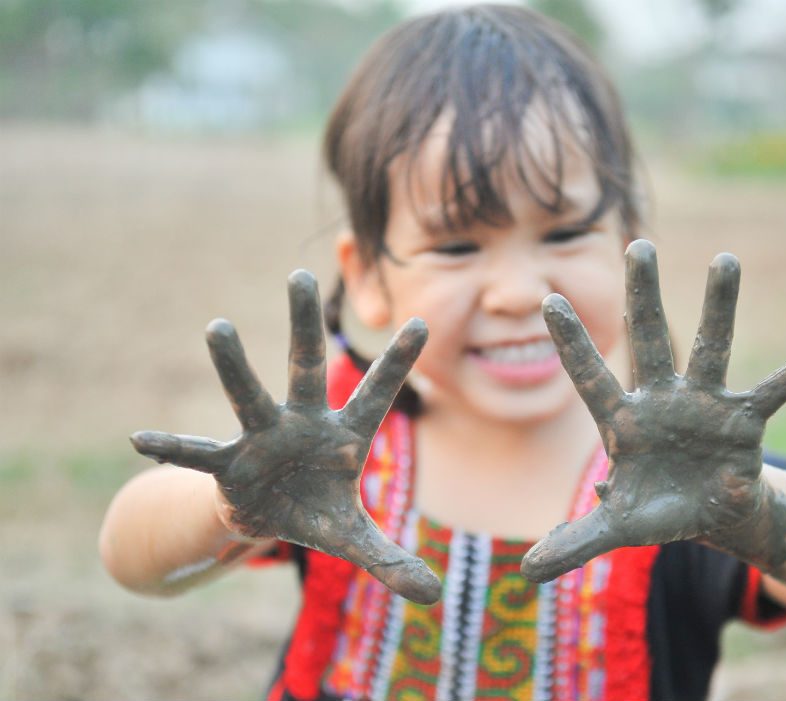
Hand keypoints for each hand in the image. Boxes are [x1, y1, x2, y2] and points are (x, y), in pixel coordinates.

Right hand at [130, 271, 440, 603]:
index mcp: (343, 435)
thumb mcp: (357, 540)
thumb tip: (435, 596)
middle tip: (299, 274)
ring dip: (234, 365)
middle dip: (304, 325)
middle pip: (305, 368)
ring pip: (247, 395)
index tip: (424, 322)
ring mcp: (262, 438)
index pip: (377, 394)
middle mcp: (302, 424)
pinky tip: (140, 438)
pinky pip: (197, 452)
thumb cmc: (317, 513)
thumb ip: (393, 559)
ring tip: (218, 326)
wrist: (269, 519)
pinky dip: (171, 447)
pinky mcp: (228, 465)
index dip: (399, 363)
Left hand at [521, 240, 785, 582]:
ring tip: (725, 258)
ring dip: (720, 306)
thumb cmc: (653, 510)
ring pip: (713, 347)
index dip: (569, 343)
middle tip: (640, 245)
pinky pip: (774, 391)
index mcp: (623, 421)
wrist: (706, 514)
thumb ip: (573, 542)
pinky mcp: (744, 420)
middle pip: (651, 340)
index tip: (547, 299)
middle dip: (643, 296)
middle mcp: (662, 400)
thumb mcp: (614, 528)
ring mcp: (705, 405)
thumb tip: (524, 575)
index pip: (590, 376)